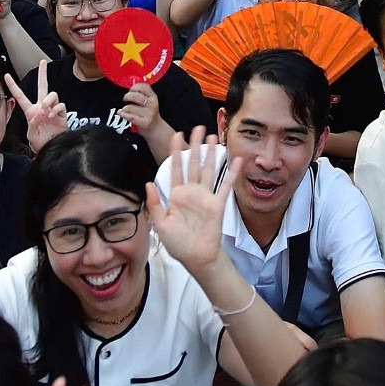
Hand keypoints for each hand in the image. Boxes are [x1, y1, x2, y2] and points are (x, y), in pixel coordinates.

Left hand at [5, 60, 69, 152]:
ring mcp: (52, 109)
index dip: (13, 86)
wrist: (52, 149)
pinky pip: (60, 105)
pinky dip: (56, 109)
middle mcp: (42, 107)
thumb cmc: (40, 143)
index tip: (6, 76)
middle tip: (43, 62)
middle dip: (43, 73)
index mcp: (30, 111)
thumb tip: (38, 114)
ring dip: (48, 101)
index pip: (20, 96)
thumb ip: (32, 125)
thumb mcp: (31, 136)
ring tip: (45, 110)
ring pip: (52, 94)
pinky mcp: (61, 113)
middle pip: (42, 86)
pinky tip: (52, 116)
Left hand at [119, 81, 160, 131]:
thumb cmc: (149, 113)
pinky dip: (123, 114)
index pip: (143, 87)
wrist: (155, 128)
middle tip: (125, 99)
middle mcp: (152, 104)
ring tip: (125, 109)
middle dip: (127, 96)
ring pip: (130, 107)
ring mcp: (149, 113)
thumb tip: (129, 87)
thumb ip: (141, 94)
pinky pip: (130, 116)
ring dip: (124, 108)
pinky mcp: (145, 122)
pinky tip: (121, 113)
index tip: (130, 90)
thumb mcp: (148, 101)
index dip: (134, 87)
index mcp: (153, 96)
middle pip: (135, 96)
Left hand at [146, 128, 233, 272]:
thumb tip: (148, 184)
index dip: (176, 152)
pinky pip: (225, 186)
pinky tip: (236, 160)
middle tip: (197, 128)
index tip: (176, 136)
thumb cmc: (177, 243)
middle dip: (195, 146)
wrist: (195, 257)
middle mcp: (191, 192)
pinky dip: (231, 173)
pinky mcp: (217, 204)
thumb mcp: (160, 224)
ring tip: (213, 137)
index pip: (175, 168)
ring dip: (211, 154)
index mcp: (176, 195)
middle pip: (194, 164)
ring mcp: (205, 197)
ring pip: (209, 170)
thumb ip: (154, 204)